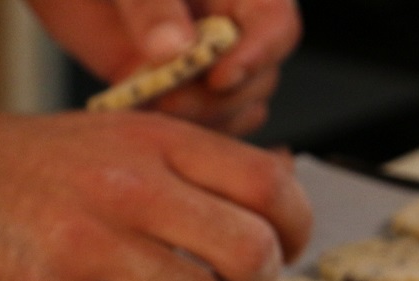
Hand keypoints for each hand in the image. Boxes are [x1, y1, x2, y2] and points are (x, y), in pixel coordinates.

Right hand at [0, 106, 312, 280]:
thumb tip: (286, 181)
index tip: (285, 246)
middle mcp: (130, 185)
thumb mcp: (124, 137)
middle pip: (251, 254)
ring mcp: (89, 243)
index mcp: (157, 140)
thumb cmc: (35, 166)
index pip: (270, 188)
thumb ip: (201, 163)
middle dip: (254, 280)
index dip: (295, 229)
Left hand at [30, 0, 300, 134]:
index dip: (257, 56)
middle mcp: (232, 32)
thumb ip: (152, 4)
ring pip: (234, 113)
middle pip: (259, 81)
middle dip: (217, 99)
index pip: (276, 25)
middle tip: (170, 97)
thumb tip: (175, 48)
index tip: (219, 77)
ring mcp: (207, 68)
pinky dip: (173, 131)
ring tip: (151, 106)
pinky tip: (142, 116)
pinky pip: (197, 127)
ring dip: (198, 121)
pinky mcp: (177, 94)